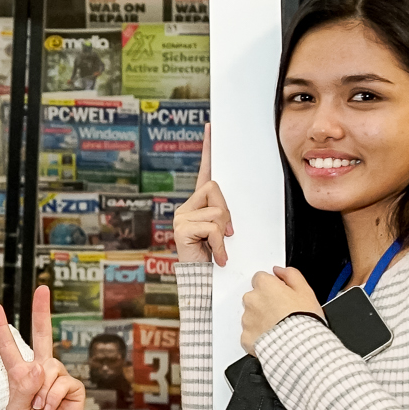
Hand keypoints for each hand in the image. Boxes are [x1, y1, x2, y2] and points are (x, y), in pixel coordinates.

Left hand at [0, 286, 86, 409]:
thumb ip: (22, 388)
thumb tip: (38, 366)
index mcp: (20, 375)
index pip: (9, 349)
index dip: (1, 329)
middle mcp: (40, 371)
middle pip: (41, 336)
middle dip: (42, 311)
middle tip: (42, 288)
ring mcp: (58, 377)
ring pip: (48, 368)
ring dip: (41, 393)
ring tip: (40, 409)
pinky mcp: (73, 387)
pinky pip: (60, 382)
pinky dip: (52, 398)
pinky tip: (52, 409)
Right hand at [173, 125, 233, 265]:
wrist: (200, 281)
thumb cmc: (213, 257)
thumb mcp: (222, 232)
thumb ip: (223, 217)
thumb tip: (227, 220)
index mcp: (197, 204)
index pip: (204, 172)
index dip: (207, 150)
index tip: (211, 128)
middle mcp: (185, 207)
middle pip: (215, 189)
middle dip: (226, 212)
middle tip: (225, 234)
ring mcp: (181, 217)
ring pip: (217, 211)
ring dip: (223, 232)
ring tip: (217, 248)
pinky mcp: (181, 228)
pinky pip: (213, 228)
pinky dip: (219, 245)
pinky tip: (217, 257)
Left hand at [240, 266, 323, 353]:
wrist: (300, 346)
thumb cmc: (305, 319)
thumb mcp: (306, 291)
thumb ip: (291, 275)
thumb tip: (279, 270)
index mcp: (265, 286)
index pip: (261, 279)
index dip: (272, 287)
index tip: (280, 295)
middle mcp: (252, 300)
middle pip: (254, 297)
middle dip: (265, 303)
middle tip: (281, 313)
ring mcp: (247, 319)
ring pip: (251, 316)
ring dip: (261, 319)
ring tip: (278, 327)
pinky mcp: (246, 337)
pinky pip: (250, 334)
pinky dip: (258, 336)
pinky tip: (272, 338)